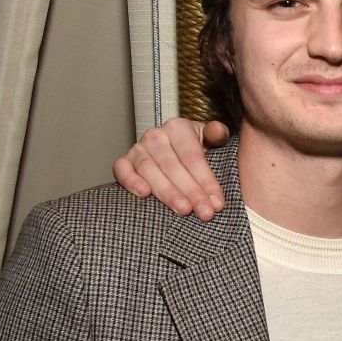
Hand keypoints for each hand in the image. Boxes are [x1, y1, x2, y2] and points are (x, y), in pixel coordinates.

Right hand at [113, 117, 229, 218]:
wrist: (173, 150)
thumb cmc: (194, 149)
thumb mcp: (210, 139)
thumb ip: (216, 134)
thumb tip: (219, 131)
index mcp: (178, 128)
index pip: (193, 157)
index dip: (206, 181)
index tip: (218, 203)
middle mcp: (156, 136)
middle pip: (173, 166)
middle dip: (191, 192)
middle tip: (205, 213)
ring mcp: (138, 148)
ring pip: (150, 170)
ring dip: (167, 192)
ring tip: (183, 210)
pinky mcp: (124, 161)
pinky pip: (122, 170)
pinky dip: (130, 181)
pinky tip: (144, 194)